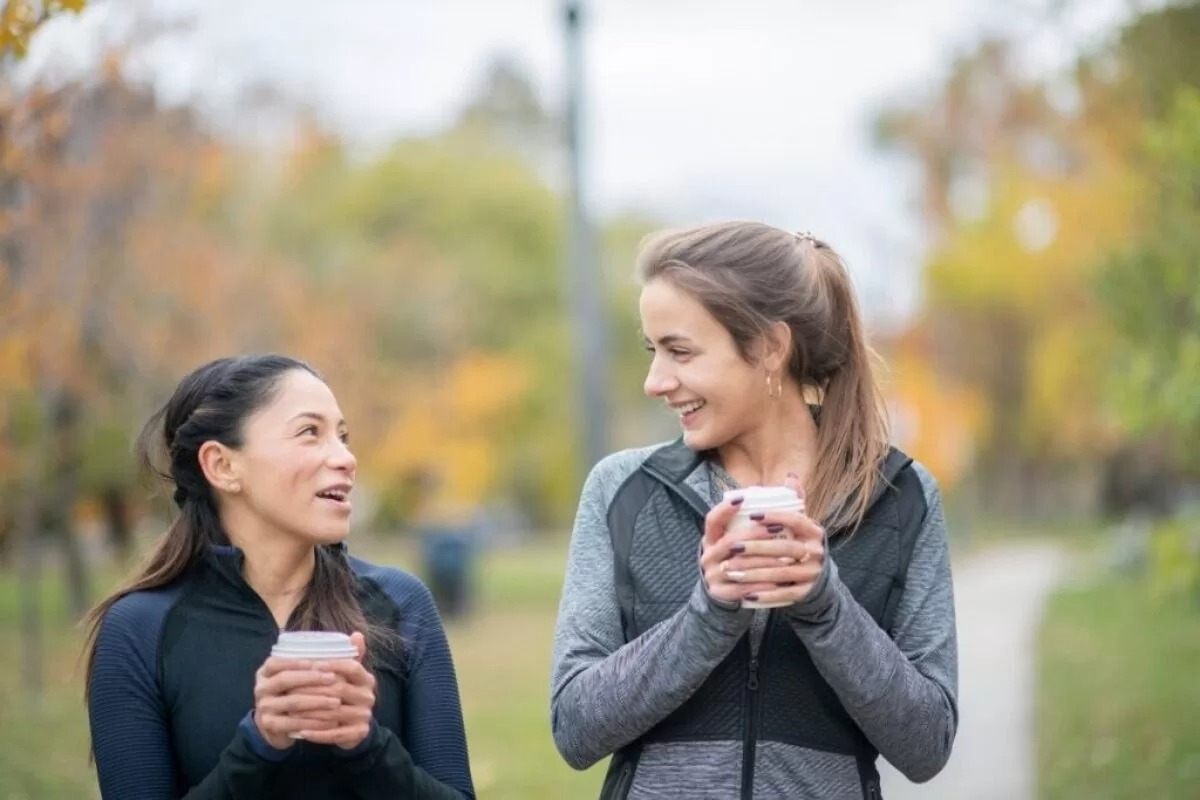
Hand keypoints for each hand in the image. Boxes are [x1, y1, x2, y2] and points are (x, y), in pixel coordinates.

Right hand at [253, 657, 342, 749]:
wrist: (278, 726)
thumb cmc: (297, 692)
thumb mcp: (305, 674)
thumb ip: (329, 657)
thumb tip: (358, 635)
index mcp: (267, 670)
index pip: (278, 662)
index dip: (300, 662)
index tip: (324, 664)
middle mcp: (261, 687)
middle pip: (284, 679)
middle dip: (311, 679)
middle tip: (334, 680)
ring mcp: (264, 707)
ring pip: (292, 702)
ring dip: (317, 701)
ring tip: (337, 702)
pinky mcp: (270, 725)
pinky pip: (293, 723)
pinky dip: (314, 722)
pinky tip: (330, 722)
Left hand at [293, 632, 376, 749]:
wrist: (352, 727)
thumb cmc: (343, 695)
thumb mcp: (346, 675)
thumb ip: (348, 656)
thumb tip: (356, 634)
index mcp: (366, 679)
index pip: (352, 667)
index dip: (332, 665)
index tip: (311, 665)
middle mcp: (369, 697)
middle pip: (339, 689)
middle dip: (312, 689)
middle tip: (290, 689)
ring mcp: (365, 716)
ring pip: (334, 713)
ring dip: (310, 712)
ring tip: (290, 710)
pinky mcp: (358, 733)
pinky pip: (335, 734)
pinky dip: (317, 734)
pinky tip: (301, 732)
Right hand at [701, 494, 784, 604]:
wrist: (724, 594)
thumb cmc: (739, 558)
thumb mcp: (741, 537)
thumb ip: (763, 513)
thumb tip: (790, 479)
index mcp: (711, 538)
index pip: (712, 519)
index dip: (725, 509)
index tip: (741, 499)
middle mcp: (708, 554)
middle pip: (730, 542)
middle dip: (756, 535)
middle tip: (780, 529)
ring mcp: (712, 575)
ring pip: (738, 565)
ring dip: (764, 561)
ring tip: (786, 557)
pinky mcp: (720, 593)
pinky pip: (741, 589)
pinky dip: (760, 585)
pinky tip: (778, 581)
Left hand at [720, 476, 825, 605]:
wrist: (816, 579)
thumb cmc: (799, 544)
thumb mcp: (799, 524)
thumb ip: (793, 502)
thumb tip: (790, 476)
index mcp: (814, 531)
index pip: (796, 520)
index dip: (774, 516)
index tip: (752, 515)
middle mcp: (817, 552)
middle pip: (785, 548)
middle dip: (756, 548)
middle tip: (731, 548)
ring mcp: (813, 574)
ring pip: (781, 573)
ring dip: (754, 573)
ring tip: (731, 571)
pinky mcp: (806, 592)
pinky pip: (784, 595)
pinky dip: (765, 595)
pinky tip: (746, 594)